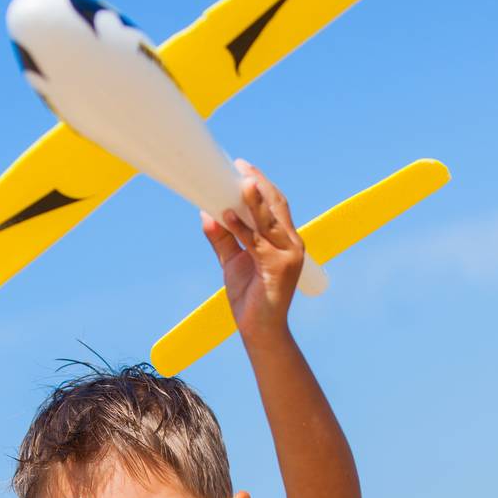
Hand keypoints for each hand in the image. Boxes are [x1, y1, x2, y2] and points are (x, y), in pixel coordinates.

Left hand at [200, 160, 304, 343]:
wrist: (260, 331)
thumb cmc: (250, 298)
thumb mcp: (233, 262)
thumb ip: (223, 238)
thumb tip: (205, 213)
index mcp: (285, 240)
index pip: (276, 204)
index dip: (261, 184)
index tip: (242, 167)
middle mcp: (291, 244)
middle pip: (276, 205)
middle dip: (258, 183)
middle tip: (239, 166)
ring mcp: (288, 256)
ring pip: (268, 220)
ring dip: (253, 199)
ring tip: (240, 181)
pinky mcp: (278, 268)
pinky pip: (256, 243)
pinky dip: (240, 228)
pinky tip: (226, 216)